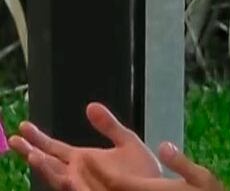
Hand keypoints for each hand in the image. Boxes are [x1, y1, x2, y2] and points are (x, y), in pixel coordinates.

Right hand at [9, 102, 161, 189]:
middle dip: (31, 152)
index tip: (23, 126)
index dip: (38, 138)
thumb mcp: (126, 141)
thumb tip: (90, 106)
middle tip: (15, 140)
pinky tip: (63, 176)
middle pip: (49, 163)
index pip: (54, 148)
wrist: (156, 188)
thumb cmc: (142, 170)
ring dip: (46, 168)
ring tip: (33, 155)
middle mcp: (78, 174)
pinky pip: (77, 190)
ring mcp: (84, 186)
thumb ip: (108, 125)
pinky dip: (68, 183)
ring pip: (59, 178)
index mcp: (83, 159)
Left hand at [82, 141, 224, 190]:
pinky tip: (96, 189)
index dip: (97, 168)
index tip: (84, 155)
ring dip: (87, 188)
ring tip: (73, 178)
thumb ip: (181, 163)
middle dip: (84, 179)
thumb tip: (164, 145)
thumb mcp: (202, 179)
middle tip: (71, 164)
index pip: (114, 181)